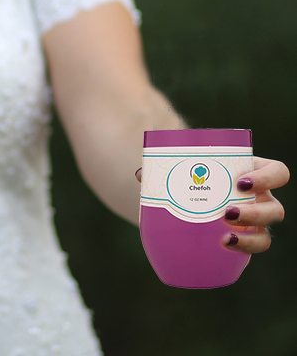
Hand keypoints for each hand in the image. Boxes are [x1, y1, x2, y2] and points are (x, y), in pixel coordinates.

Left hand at [136, 157, 288, 252]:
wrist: (186, 197)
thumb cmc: (190, 176)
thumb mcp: (184, 167)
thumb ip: (163, 168)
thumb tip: (141, 174)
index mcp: (252, 173)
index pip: (277, 172)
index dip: (267, 177)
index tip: (241, 182)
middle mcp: (259, 199)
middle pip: (274, 208)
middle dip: (256, 213)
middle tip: (228, 213)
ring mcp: (254, 222)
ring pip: (266, 234)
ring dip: (250, 239)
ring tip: (226, 238)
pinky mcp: (243, 240)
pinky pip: (250, 249)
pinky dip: (240, 251)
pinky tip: (223, 249)